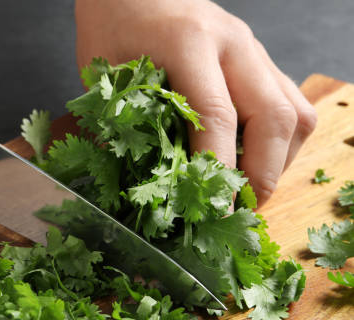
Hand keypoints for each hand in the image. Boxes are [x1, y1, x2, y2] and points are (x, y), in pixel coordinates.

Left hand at [75, 0, 316, 205]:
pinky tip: (252, 160)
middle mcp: (233, 43)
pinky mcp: (260, 59)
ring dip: (278, 161)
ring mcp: (253, 49)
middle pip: (274, 116)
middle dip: (261, 175)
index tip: (214, 213)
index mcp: (188, 41)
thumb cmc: (113, 25)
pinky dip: (279, 143)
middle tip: (238, 211)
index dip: (219, 171)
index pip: (218, 116)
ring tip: (247, 190)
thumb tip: (153, 182)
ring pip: (295, 112)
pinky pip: (291, 104)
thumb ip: (128, 122)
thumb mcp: (104, 74)